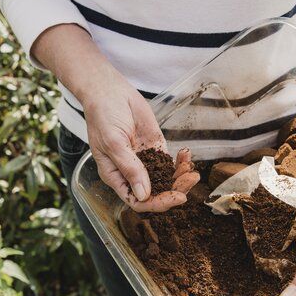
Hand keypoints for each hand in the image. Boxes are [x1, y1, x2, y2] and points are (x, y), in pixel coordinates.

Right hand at [84, 81, 198, 212]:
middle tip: (190, 180)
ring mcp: (144, 160)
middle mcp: (131, 172)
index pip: (137, 200)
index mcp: (115, 176)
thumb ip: (129, 168)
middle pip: (155, 192)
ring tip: (192, 171)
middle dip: (174, 190)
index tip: (175, 197)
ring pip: (165, 179)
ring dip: (180, 177)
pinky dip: (181, 162)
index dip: (157, 203)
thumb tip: (143, 195)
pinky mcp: (155, 147)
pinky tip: (186, 155)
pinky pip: (170, 161)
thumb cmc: (103, 116)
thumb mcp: (113, 143)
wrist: (110, 91)